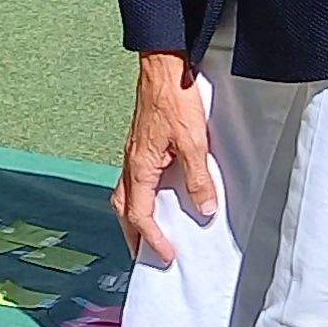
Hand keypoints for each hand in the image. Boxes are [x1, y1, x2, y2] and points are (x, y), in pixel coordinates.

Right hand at [117, 51, 219, 266]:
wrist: (163, 69)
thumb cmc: (175, 102)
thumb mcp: (194, 143)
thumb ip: (198, 179)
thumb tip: (204, 210)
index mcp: (140, 168)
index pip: (140, 215)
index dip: (152, 239)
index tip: (168, 256)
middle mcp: (131, 164)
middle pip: (123, 210)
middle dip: (133, 235)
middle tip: (145, 256)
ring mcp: (134, 154)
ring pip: (124, 195)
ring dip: (133, 218)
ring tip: (146, 232)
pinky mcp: (141, 145)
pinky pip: (133, 181)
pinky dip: (139, 198)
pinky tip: (154, 197)